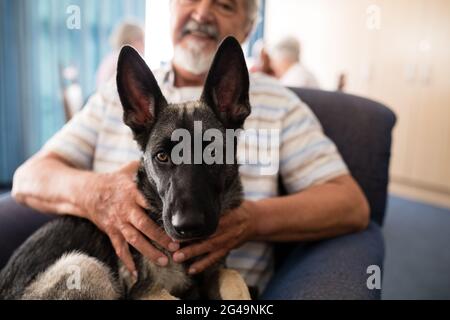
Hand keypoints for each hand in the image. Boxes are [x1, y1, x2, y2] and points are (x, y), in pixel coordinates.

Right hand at [82, 161, 178, 276]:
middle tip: (175, 247)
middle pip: (144, 225)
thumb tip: (164, 158)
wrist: (85, 191)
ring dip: (148, 251)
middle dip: (159, 237)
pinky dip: (126, 261)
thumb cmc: (112, 180)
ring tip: (163, 261)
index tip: (176, 220)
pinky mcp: (111, 231)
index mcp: (132, 192)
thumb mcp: (128, 170)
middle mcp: (125, 209)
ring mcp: (117, 222)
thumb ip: (145, 167)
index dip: (162, 212)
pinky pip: (119, 249)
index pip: (149, 203)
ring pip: (133, 240)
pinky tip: (135, 272)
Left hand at [171, 201, 256, 273]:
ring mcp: (229, 239)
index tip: (178, 227)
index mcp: (229, 214)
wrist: (256, 219)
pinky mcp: (229, 248)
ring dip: (194, 254)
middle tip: (173, 247)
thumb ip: (216, 203)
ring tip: (177, 258)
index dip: (196, 225)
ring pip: (210, 248)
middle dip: (191, 243)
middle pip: (209, 236)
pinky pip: (216, 258)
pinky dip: (203, 264)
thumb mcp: (230, 201)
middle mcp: (229, 228)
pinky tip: (191, 270)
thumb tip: (192, 199)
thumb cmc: (238, 207)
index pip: (211, 220)